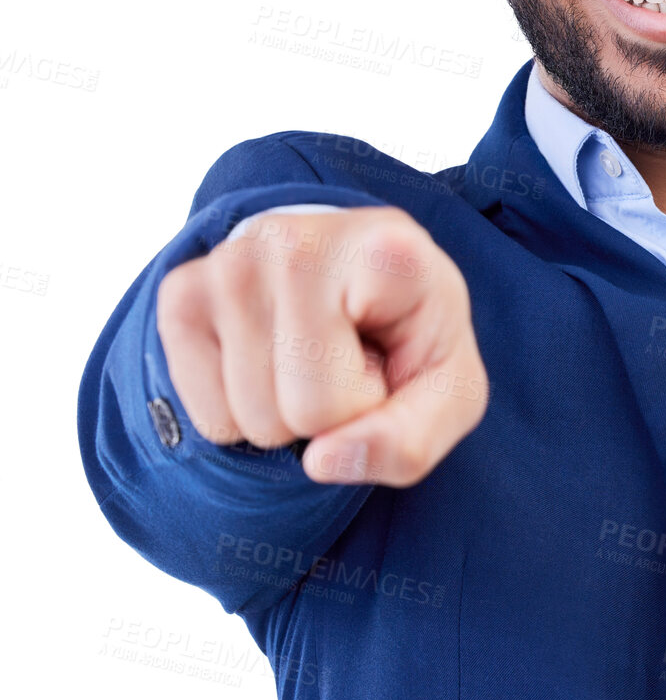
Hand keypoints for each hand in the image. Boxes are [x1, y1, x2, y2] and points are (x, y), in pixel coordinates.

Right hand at [156, 207, 487, 484]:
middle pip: (290, 414)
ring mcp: (230, 259)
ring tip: (314, 351)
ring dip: (282, 411)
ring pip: (241, 419)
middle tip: (347, 356)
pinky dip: (238, 406)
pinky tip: (273, 350)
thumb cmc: (411, 331)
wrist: (364, 274)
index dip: (370, 401)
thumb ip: (411, 439)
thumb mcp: (450, 388)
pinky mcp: (182, 288)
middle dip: (325, 413)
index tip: (387, 350)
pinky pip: (203, 414)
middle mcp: (295, 238)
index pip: (341, 402)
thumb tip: (320, 461)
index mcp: (384, 250)